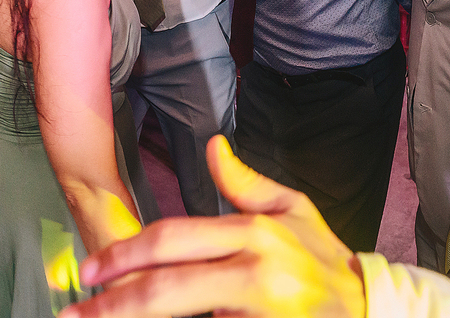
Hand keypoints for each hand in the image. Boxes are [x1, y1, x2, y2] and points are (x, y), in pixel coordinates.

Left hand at [59, 136, 365, 317]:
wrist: (372, 311)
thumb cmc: (327, 262)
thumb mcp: (295, 211)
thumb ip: (247, 184)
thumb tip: (214, 147)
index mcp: (255, 233)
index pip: (174, 239)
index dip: (124, 254)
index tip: (90, 269)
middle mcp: (256, 272)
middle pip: (167, 288)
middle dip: (114, 302)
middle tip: (77, 311)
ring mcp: (262, 312)